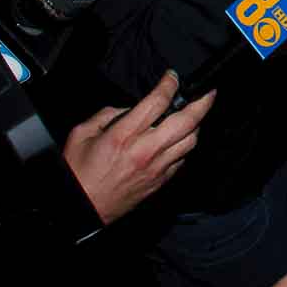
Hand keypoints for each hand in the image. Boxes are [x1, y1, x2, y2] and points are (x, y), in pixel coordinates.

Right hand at [62, 70, 214, 224]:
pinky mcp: (160, 181)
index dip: (169, 84)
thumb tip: (128, 108)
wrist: (80, 208)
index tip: (172, 77)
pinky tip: (180, 140)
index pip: (158, 102)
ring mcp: (156, 168)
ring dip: (196, 125)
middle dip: (202, 103)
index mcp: (124, 135)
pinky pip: (183, 159)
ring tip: (194, 116)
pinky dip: (185, 146)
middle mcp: (145, 150)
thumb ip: (106, 115)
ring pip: (191, 141)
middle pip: (187, 121)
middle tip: (208, 93)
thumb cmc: (78, 173)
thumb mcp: (82, 134)